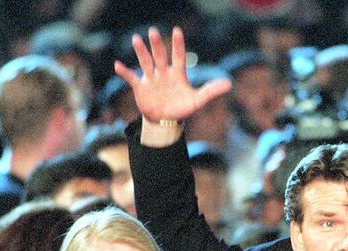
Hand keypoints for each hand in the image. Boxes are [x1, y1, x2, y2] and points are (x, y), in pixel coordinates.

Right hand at [113, 27, 230, 123]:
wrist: (164, 121)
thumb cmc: (181, 109)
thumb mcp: (197, 101)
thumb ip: (211, 91)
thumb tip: (229, 84)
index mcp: (177, 74)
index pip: (178, 56)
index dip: (178, 45)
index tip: (177, 31)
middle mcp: (163, 72)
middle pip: (160, 56)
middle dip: (157, 45)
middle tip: (154, 32)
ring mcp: (151, 79)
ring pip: (146, 62)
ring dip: (141, 52)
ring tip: (136, 39)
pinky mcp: (140, 88)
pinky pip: (131, 78)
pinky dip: (125, 73)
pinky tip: (117, 65)